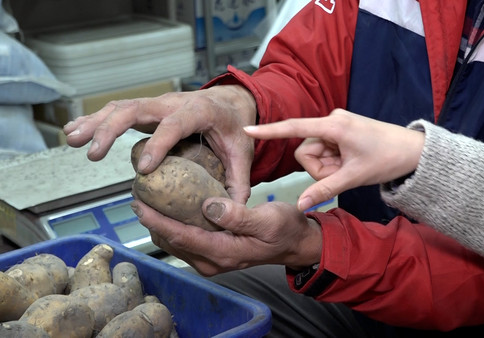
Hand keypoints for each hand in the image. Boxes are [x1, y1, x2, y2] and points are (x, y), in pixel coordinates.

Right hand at [63, 85, 256, 202]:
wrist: (230, 101)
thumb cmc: (234, 127)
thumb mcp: (242, 152)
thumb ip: (238, 181)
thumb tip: (230, 213)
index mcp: (200, 111)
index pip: (175, 125)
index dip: (159, 144)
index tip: (143, 169)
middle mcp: (174, 103)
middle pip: (137, 109)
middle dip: (112, 129)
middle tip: (93, 154)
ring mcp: (158, 104)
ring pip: (121, 107)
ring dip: (95, 122)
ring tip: (71, 140)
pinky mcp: (148, 108)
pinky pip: (117, 110)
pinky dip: (95, 119)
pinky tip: (73, 131)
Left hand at [130, 198, 322, 275]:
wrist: (296, 243)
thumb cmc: (285, 229)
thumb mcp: (268, 219)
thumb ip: (238, 215)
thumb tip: (209, 207)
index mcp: (224, 252)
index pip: (181, 236)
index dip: (157, 220)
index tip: (139, 203)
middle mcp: (213, 261)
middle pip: (172, 242)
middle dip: (152, 221)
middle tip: (138, 195)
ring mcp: (212, 260)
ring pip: (175, 243)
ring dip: (159, 223)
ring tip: (148, 200)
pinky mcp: (213, 254)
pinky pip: (185, 241)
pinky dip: (173, 226)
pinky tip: (169, 209)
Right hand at [244, 109, 424, 210]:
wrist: (414, 151)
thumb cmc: (387, 159)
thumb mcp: (353, 177)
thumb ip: (324, 190)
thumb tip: (300, 205)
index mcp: (333, 126)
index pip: (294, 128)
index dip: (269, 131)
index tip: (247, 129)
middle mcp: (331, 120)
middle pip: (306, 151)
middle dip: (319, 168)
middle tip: (343, 173)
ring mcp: (336, 125)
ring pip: (315, 153)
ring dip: (328, 167)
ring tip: (350, 168)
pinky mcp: (340, 130)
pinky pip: (325, 150)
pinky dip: (334, 162)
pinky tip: (350, 163)